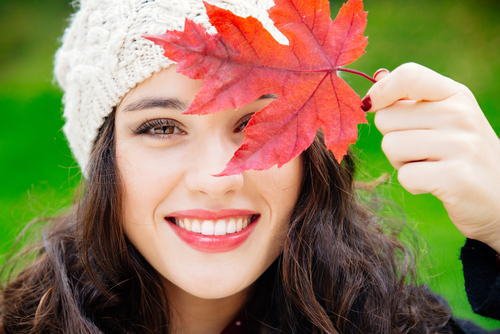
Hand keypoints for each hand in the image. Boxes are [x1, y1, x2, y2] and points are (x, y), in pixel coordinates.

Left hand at [365, 62, 499, 252]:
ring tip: (431, 166)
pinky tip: (436, 183)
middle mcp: (460, 114)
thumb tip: (378, 76)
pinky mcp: (456, 177)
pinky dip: (413, 184)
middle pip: (386, 118)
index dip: (381, 90)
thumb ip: (412, 98)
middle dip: (393, 137)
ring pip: (390, 146)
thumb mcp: (446, 119)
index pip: (408, 75)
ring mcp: (460, 145)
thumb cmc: (462, 155)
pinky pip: (404, 176)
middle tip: (422, 151)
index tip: (372, 105)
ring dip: (401, 163)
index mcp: (456, 95)